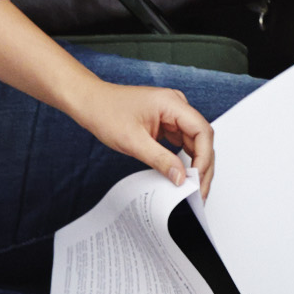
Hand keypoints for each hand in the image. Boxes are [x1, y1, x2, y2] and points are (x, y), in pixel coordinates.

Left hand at [85, 77, 213, 192]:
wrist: (89, 102)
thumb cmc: (105, 112)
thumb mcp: (133, 141)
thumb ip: (160, 160)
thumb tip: (181, 177)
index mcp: (172, 103)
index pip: (202, 131)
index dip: (204, 157)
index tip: (198, 178)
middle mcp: (177, 105)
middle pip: (202, 138)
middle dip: (203, 165)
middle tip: (199, 190)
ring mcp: (173, 114)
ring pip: (194, 142)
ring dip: (195, 164)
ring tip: (193, 186)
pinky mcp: (167, 123)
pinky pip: (183, 142)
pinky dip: (184, 159)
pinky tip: (182, 173)